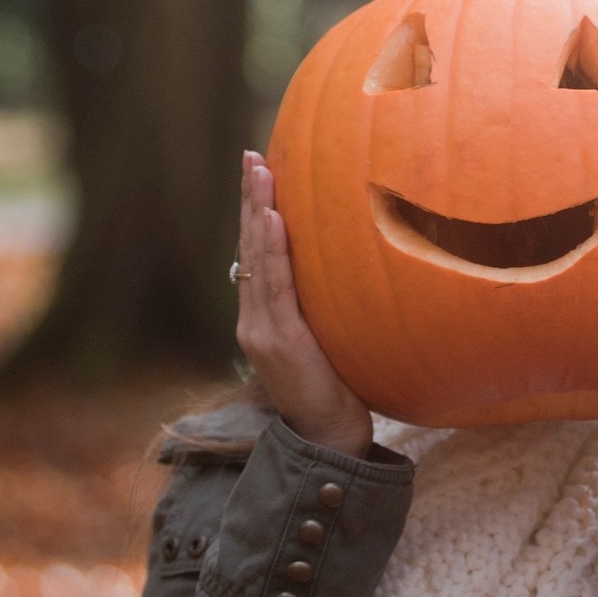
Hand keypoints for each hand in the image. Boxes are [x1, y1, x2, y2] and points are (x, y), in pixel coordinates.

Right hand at [236, 151, 372, 455]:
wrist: (329, 439)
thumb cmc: (338, 388)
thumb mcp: (330, 337)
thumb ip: (325, 305)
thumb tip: (348, 266)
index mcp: (265, 315)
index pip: (257, 252)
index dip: (255, 210)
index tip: (258, 169)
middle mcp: (255, 318)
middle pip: (249, 247)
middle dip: (250, 200)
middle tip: (251, 156)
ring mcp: (261, 330)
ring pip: (256, 260)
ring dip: (256, 212)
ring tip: (259, 173)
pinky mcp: (278, 341)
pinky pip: (273, 288)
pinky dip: (270, 251)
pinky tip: (271, 220)